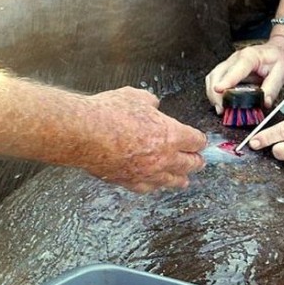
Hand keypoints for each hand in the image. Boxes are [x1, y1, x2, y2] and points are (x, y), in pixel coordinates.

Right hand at [77, 87, 206, 192]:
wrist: (83, 134)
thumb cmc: (108, 113)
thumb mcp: (135, 97)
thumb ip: (149, 102)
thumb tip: (153, 104)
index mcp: (171, 135)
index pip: (196, 141)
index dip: (199, 141)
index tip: (200, 141)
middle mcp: (164, 158)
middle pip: (190, 164)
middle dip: (196, 161)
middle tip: (198, 161)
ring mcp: (147, 173)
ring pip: (172, 181)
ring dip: (181, 179)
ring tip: (184, 180)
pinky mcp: (130, 182)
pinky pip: (149, 188)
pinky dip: (155, 186)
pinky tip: (156, 185)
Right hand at [205, 35, 283, 112]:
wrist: (282, 50)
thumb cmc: (282, 58)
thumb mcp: (283, 72)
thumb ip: (273, 88)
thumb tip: (265, 102)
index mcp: (249, 56)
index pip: (234, 69)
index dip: (225, 81)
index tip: (219, 91)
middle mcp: (236, 59)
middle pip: (217, 74)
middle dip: (215, 93)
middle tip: (222, 109)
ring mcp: (230, 64)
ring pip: (213, 78)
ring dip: (213, 94)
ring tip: (221, 109)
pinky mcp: (229, 71)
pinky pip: (216, 81)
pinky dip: (216, 93)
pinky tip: (222, 103)